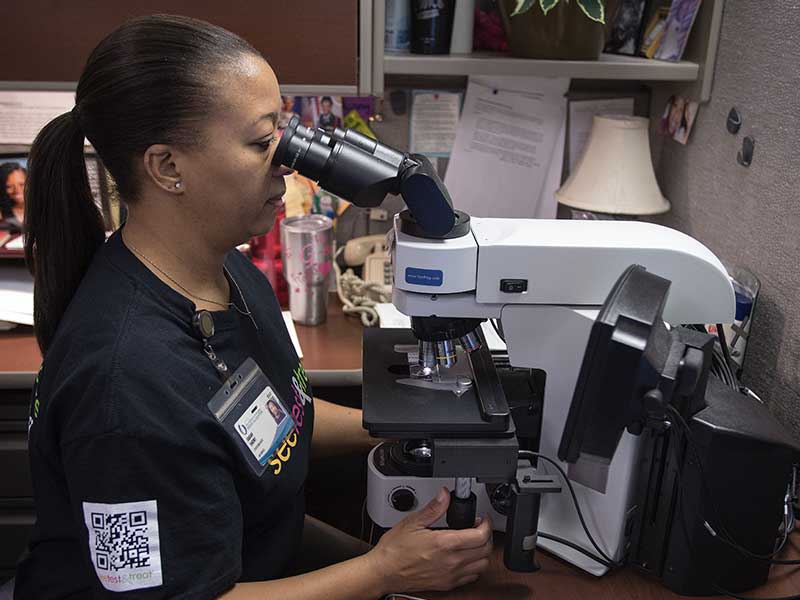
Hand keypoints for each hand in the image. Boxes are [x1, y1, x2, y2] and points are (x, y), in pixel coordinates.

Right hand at [367, 487, 492, 593]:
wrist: (384, 572)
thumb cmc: (394, 550)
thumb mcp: (413, 522)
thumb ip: (433, 508)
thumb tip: (444, 495)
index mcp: (444, 544)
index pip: (481, 536)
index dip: (486, 524)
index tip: (482, 518)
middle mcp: (451, 562)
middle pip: (486, 550)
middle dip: (487, 536)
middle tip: (478, 527)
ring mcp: (450, 575)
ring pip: (482, 565)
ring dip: (483, 552)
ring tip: (473, 541)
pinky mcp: (447, 585)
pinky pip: (471, 577)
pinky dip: (474, 566)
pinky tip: (465, 557)